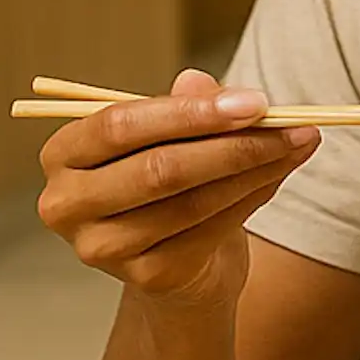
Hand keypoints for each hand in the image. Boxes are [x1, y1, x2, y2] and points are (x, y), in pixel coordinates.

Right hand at [36, 67, 319, 307]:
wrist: (180, 266)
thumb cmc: (168, 187)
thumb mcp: (173, 139)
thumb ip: (185, 110)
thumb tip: (200, 81)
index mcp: (63, 155)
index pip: (120, 125)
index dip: (188, 112)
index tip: (253, 102)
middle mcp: (68, 204)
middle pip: (158, 169)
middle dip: (231, 143)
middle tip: (287, 124)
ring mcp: (103, 248)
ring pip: (191, 202)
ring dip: (254, 170)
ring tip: (296, 144)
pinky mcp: (145, 278)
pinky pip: (210, 231)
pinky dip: (253, 199)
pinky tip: (279, 175)